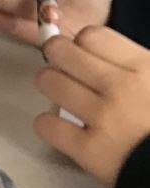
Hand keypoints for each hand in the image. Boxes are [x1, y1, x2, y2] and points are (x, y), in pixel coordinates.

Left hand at [34, 28, 149, 187]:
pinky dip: (50, 126)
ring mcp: (103, 118)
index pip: (91, 35)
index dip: (85, 46)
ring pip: (48, 81)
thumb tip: (100, 55)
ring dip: (53, 87)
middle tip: (68, 72)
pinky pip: (46, 125)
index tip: (88, 58)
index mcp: (144, 67)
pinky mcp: (90, 151)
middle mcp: (120, 87)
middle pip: (60, 51)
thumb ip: (137, 67)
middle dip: (59, 58)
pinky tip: (65, 130)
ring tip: (66, 98)